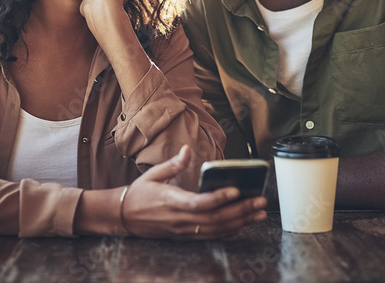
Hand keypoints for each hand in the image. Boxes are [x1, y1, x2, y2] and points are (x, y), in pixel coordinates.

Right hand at [121, 145, 267, 239]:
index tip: (236, 190)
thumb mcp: (153, 174)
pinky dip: (230, 230)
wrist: (124, 216)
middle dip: (241, 211)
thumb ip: (174, 163)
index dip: (219, 198)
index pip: (199, 203)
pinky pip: (212, 235)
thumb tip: (188, 149)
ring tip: (259, 213)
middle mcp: (180, 219)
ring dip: (241, 222)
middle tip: (260, 202)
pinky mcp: (186, 235)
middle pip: (215, 218)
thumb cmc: (140, 193)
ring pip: (217, 229)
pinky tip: (243, 223)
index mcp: (172, 201)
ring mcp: (184, 230)